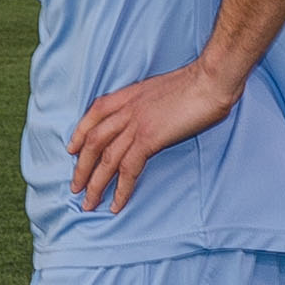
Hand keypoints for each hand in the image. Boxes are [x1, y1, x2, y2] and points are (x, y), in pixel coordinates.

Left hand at [67, 59, 240, 214]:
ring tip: (88, 204)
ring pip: (106, 159)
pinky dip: (121, 189)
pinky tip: (116, 205)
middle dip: (81, 167)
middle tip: (75, 187)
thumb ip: (148, 103)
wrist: (211, 79)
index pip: (94, 114)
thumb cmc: (197, 82)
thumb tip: (150, 117)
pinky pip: (128, 169)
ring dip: (95, 184)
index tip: (72, 149)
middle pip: (94, 142)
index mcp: (128, 95)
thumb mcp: (162, 89)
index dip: (80, 133)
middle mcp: (126, 109)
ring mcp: (136, 124)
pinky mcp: (149, 138)